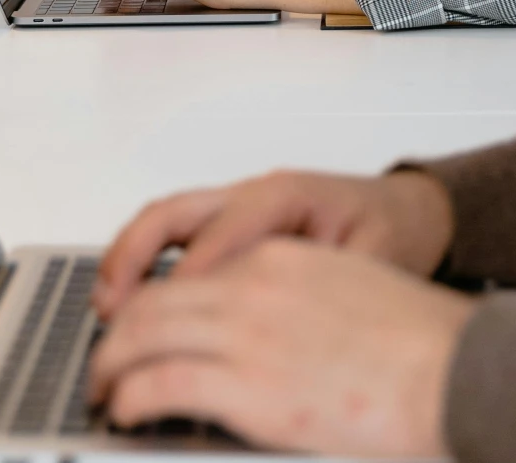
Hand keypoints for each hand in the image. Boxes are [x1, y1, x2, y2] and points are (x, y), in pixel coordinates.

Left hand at [90, 237, 473, 457]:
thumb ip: (300, 305)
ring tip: (104, 390)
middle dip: (118, 333)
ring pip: (140, 338)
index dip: (154, 301)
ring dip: (111, 367)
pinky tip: (124, 411)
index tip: (144, 325)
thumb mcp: (352, 294)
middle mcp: (254, 285)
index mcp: (282, 258)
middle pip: (154, 299)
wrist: (454, 372)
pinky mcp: (244, 385)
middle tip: (105, 360)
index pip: (191, 271)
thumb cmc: (422, 347)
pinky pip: (157, 385)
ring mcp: (246, 333)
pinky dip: (129, 398)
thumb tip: (271, 340)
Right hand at [96, 169, 453, 318]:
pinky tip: (129, 301)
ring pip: (165, 219)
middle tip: (113, 308)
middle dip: (136, 257)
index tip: (177, 317)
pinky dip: (143, 262)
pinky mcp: (229, 223)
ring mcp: (237, 205)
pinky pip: (173, 234)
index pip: (228, 229)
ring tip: (106, 306)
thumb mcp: (373, 262)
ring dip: (128, 258)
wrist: (409, 214)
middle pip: (177, 211)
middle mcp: (254, 193)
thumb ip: (328, 284)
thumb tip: (289, 321)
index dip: (197, 274)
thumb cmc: (394, 234)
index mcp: (290, 195)